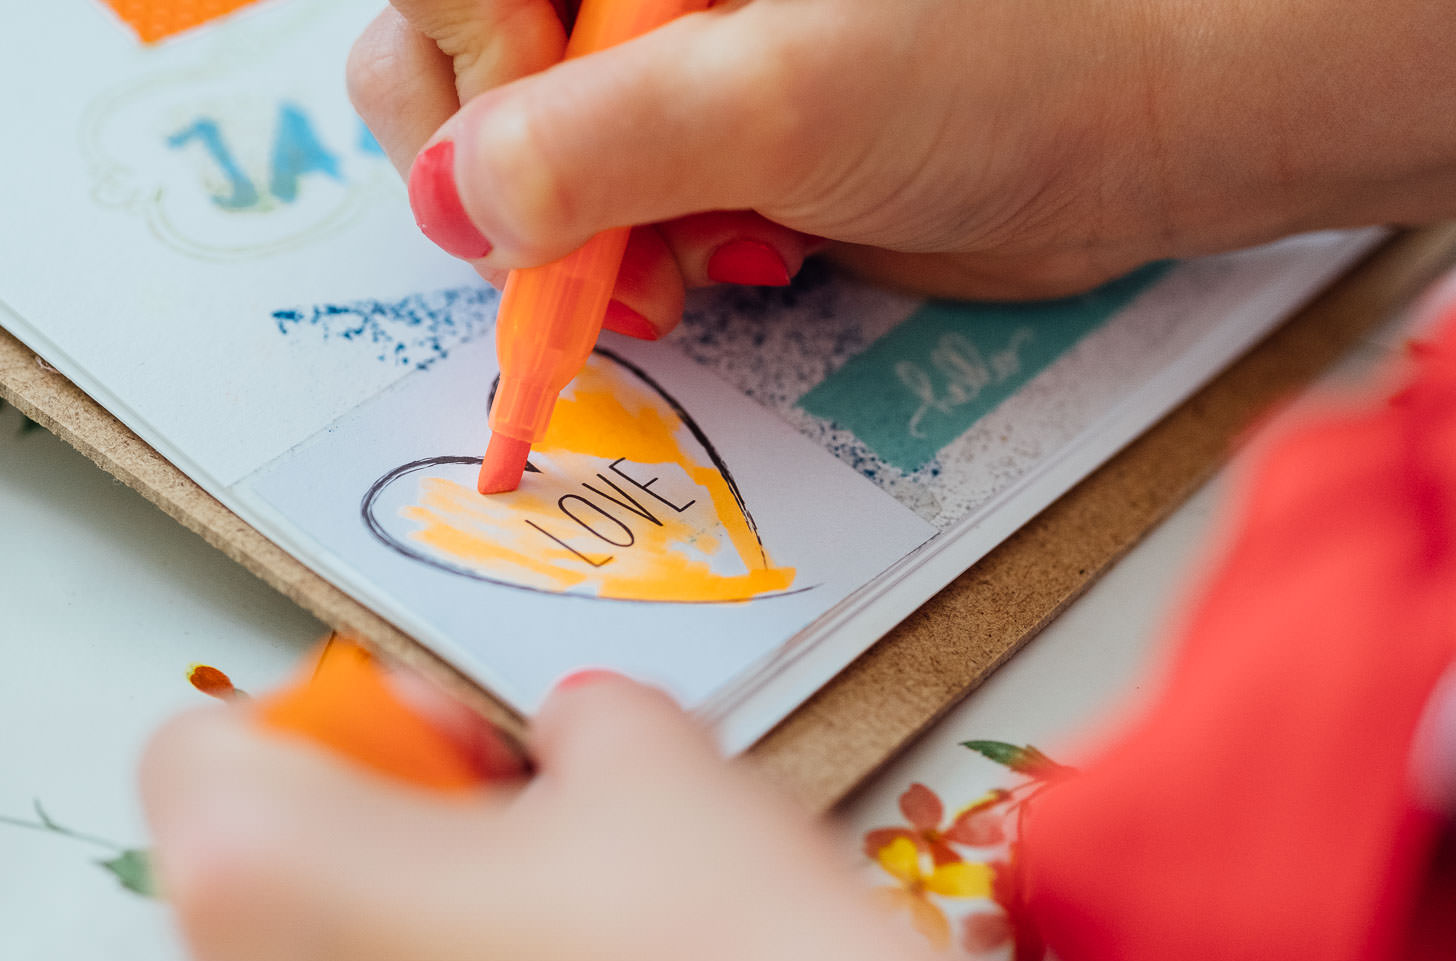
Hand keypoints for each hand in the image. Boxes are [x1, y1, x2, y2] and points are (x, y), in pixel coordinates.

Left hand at [142, 671, 1122, 960]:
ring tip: (579, 935)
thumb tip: (569, 742)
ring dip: (420, 934)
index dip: (341, 716)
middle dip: (388, 826)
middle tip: (530, 828)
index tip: (452, 740)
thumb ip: (571, 720)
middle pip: (258, 869)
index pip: (202, 745)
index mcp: (261, 878)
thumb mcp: (652, 763)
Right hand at [350, 0, 1455, 331]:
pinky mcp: (693, 140)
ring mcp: (653, 58)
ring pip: (512, 156)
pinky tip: (719, 265)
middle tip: (593, 252)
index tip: (530, 146)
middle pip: (446, 62)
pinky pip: (591, 212)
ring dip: (569, 242)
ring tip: (671, 274)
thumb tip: (450, 202)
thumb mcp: (783, 99)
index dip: (459, 60)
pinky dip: (626, 262)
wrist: (1142, 126)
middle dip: (503, 179)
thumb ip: (597, 141)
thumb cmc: (1008, 67)